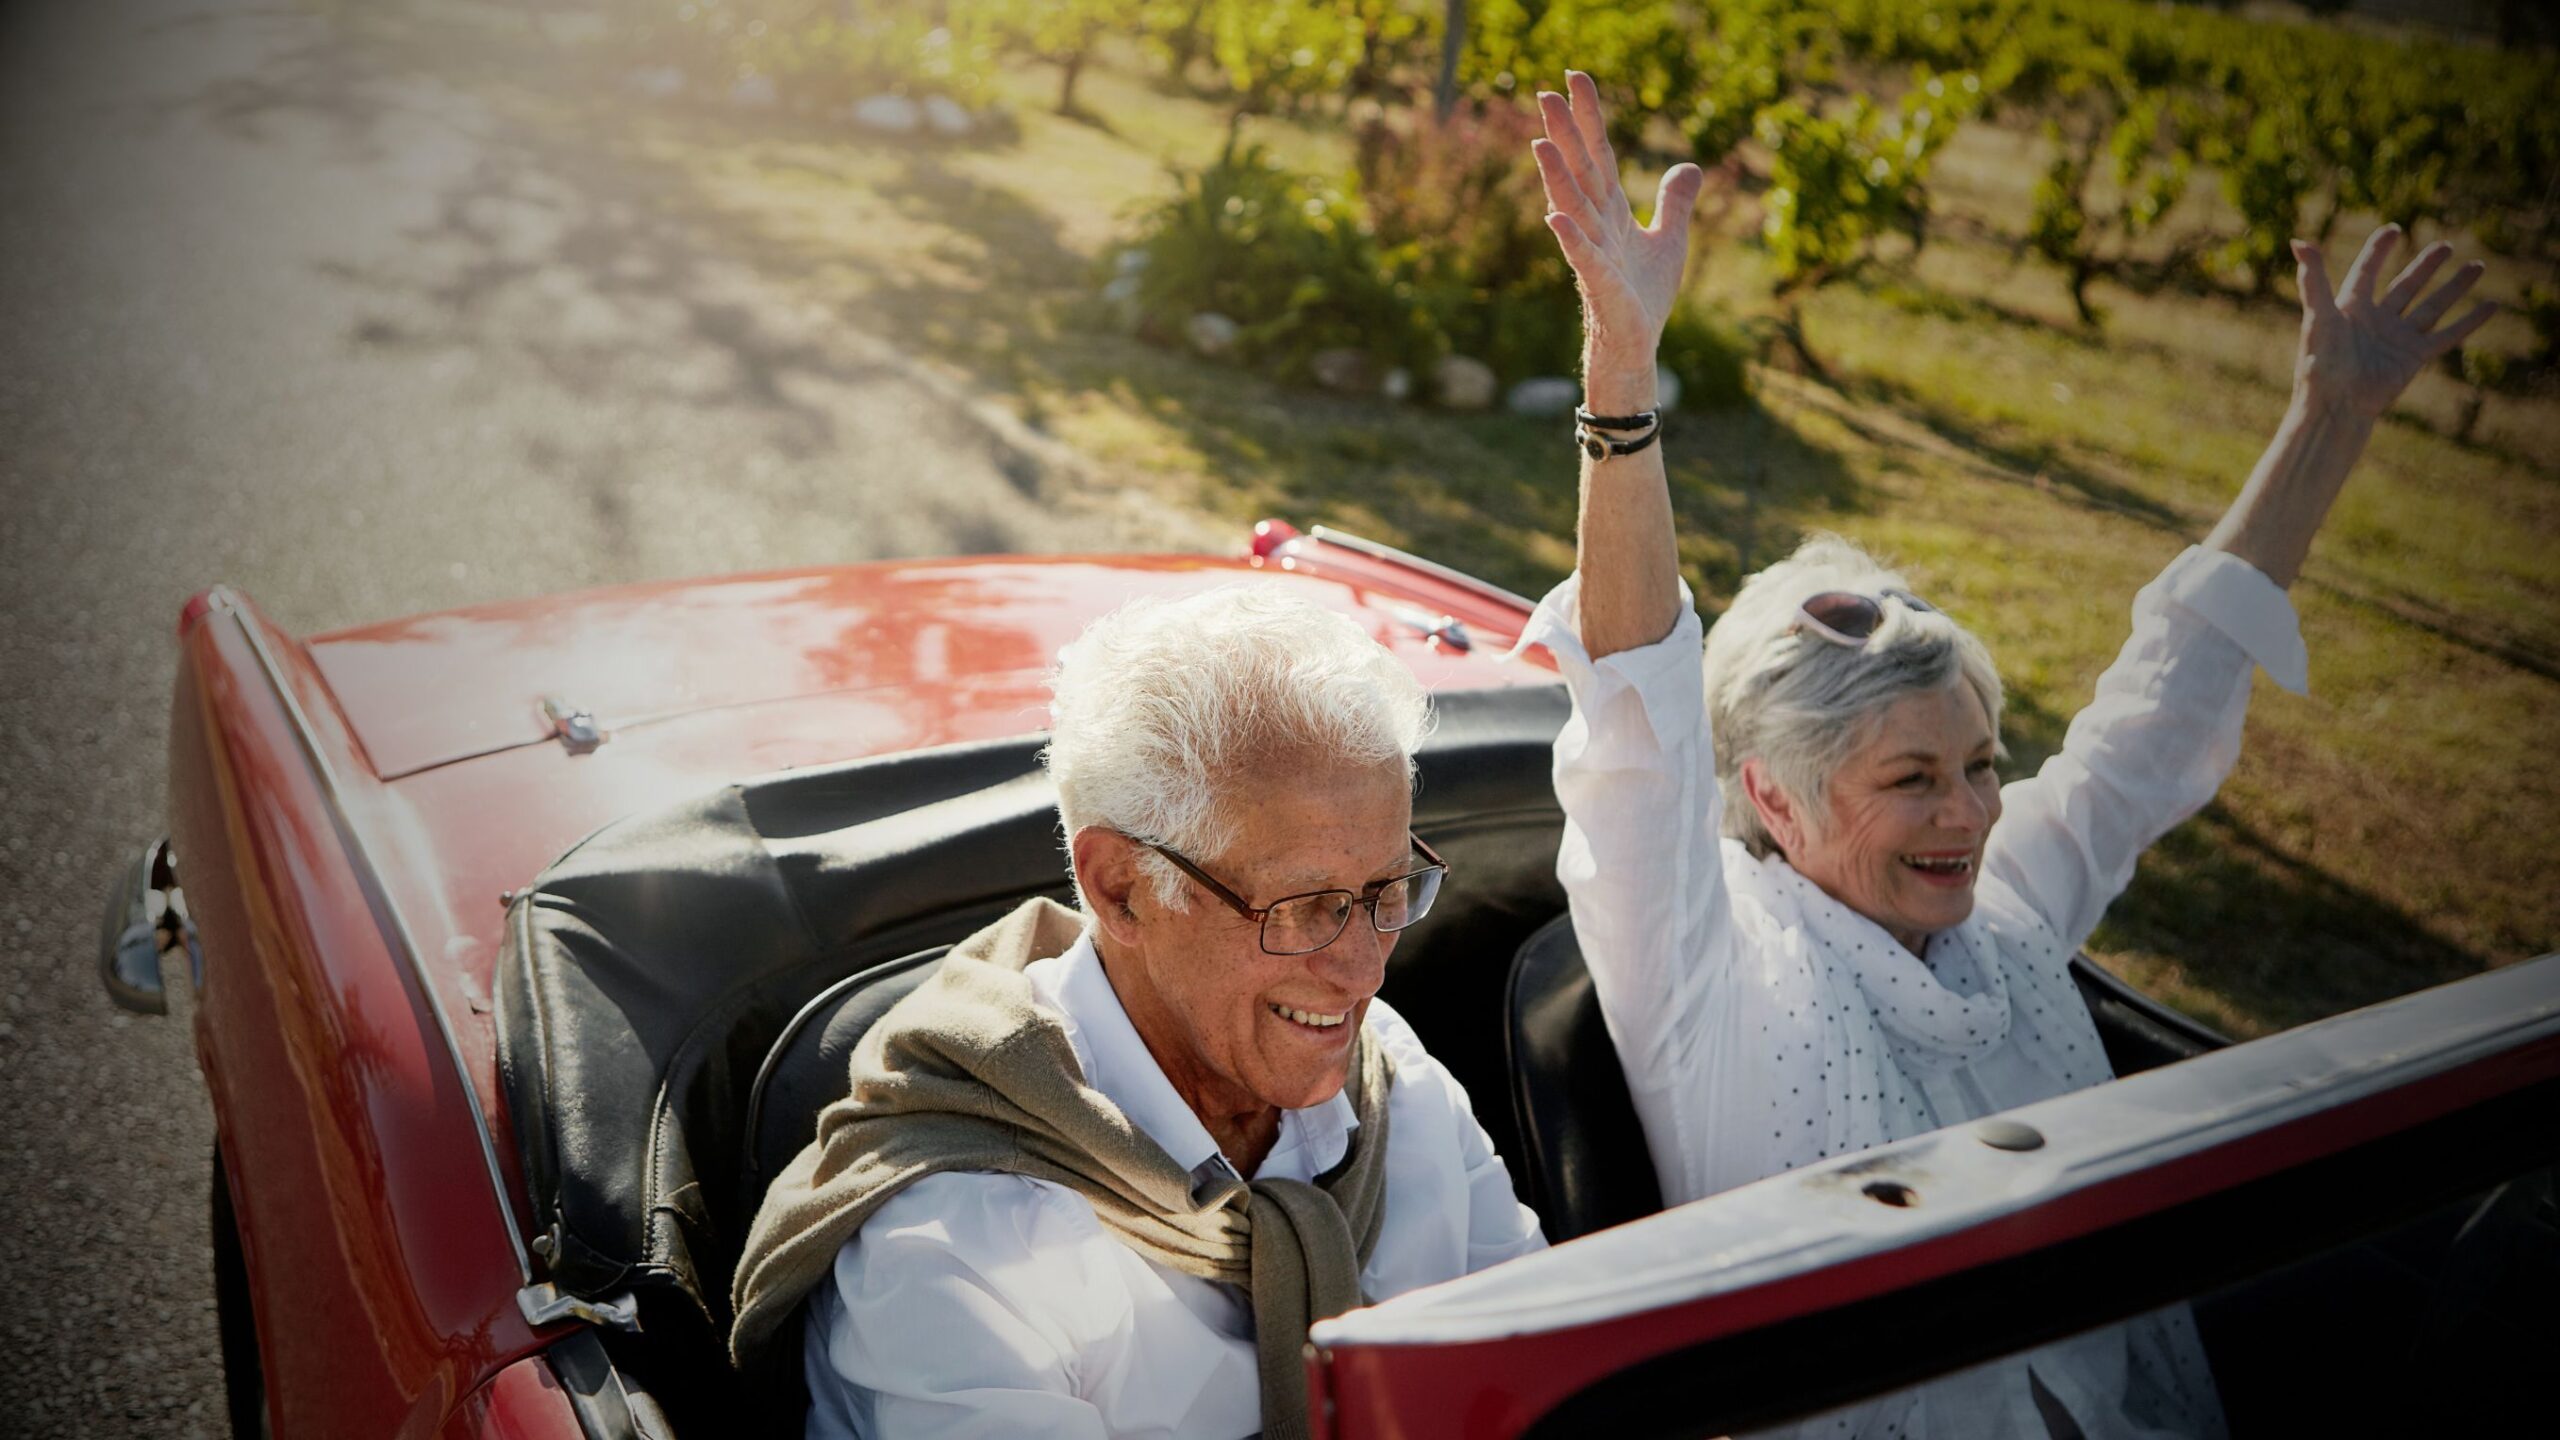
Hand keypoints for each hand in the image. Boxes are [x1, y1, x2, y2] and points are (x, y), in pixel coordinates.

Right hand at [1532, 72, 1704, 383]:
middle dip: (1564, 133)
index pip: (1598, 156)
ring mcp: (1595, 256)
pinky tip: (1556, 218)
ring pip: (1574, 208)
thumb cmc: (1642, 299)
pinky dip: (1572, 239)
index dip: (1589, 117)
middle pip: (1580, 172)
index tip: (1574, 78)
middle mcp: (1597, 227)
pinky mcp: (1602, 287)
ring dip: (1558, 177)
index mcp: (1612, 212)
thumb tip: (1689, 165)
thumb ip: (1674, 203)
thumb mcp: (1670, 241)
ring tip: (1541, 143)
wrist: (1635, 349)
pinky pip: (1585, 259)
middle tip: (1544, 92)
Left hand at [2291, 226, 2497, 417]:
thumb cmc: (2320, 364)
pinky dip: (2470, 321)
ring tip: (2477, 266)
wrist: (2336, 406)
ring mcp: (2397, 338)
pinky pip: (2448, 335)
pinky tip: (2491, 306)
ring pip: (2432, 306)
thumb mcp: (2318, 316)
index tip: (2394, 230)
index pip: (2366, 271)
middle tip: (2446, 246)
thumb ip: (2312, 280)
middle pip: (2406, 286)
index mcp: (2350, 308)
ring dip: (2454, 287)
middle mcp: (2376, 321)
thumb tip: (2298, 241)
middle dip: (2425, 266)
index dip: (2378, 251)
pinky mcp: (2415, 357)